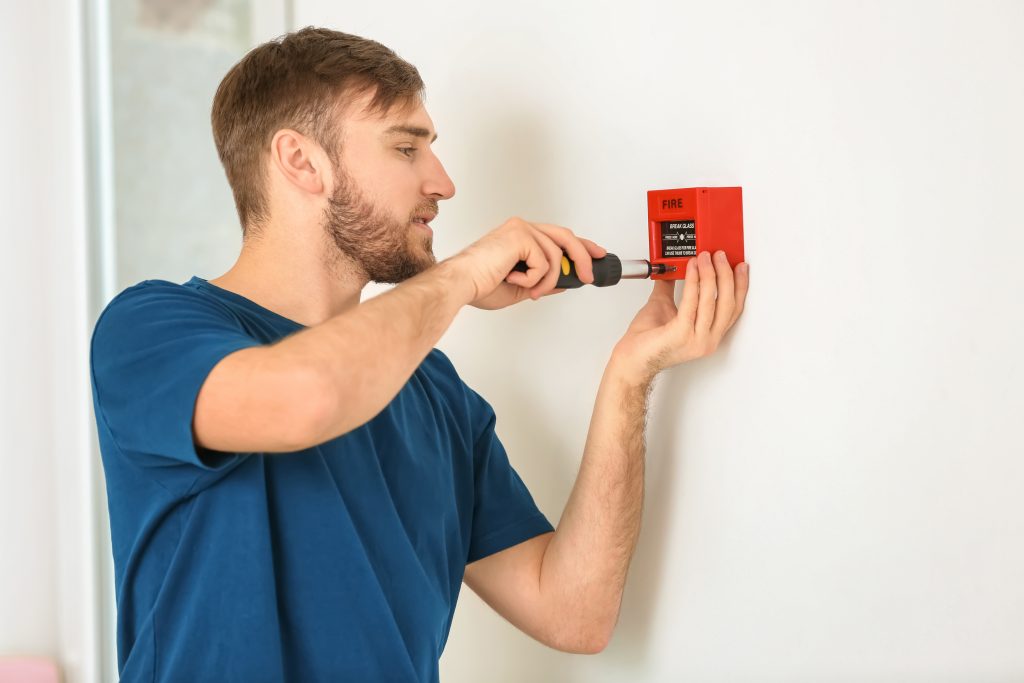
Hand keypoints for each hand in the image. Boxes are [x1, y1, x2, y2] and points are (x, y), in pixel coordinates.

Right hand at [450, 217, 606, 309]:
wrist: (460, 284)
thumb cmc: (479, 285)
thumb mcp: (522, 287)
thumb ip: (544, 281)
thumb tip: (566, 283)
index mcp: (520, 237)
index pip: (558, 237)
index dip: (581, 245)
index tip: (597, 254)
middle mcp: (522, 228)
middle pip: (565, 237)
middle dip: (581, 258)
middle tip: (587, 277)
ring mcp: (521, 229)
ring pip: (556, 255)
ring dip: (546, 281)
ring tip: (529, 290)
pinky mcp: (520, 235)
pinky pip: (544, 262)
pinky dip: (533, 278)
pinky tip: (513, 278)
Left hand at [610, 251, 748, 381]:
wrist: (631, 359)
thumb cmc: (646, 341)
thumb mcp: (664, 306)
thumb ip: (672, 287)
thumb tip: (674, 267)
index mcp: (708, 335)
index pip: (732, 308)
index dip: (739, 286)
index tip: (740, 267)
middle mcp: (706, 340)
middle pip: (727, 303)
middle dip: (726, 275)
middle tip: (720, 256)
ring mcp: (696, 339)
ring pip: (712, 300)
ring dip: (710, 274)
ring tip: (704, 258)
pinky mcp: (681, 333)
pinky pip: (692, 302)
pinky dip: (693, 281)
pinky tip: (691, 268)